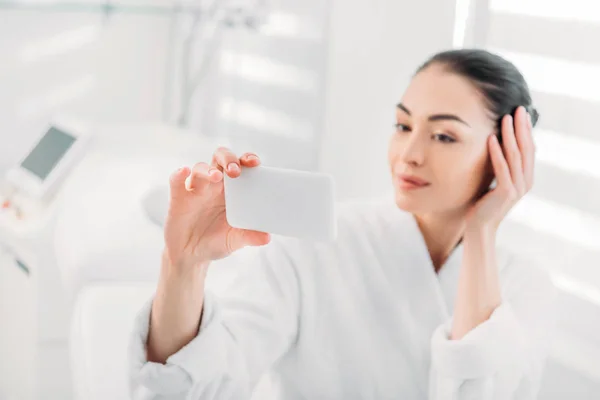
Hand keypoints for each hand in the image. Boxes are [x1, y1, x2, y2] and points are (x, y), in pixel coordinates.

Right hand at [163, 147, 270, 269]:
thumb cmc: (216, 241)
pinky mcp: (178, 196)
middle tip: (235, 171)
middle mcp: (214, 184)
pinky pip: (176, 180)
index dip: (248, 159)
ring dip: (208, 170)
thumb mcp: (235, 240)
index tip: (255, 163)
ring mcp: (196, 188)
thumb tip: (268, 237)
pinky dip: (179, 174)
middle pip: (220, 158)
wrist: (190, 255)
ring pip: (200, 167)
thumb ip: (250, 236)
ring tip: (216, 177)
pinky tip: (183, 172)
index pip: (241, 165)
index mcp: (232, 189)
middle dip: (228, 159)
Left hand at [465, 106, 534, 232]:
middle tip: (518, 109)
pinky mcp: (505, 193)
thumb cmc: (483, 202)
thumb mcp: (496, 181)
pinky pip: (502, 168)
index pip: (529, 149)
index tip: (521, 113)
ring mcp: (517, 188)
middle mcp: (525, 182)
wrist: (479, 227)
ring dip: (510, 136)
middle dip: (522, 128)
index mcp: (526, 178)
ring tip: (505, 119)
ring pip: (515, 156)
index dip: (526, 131)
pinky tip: (491, 139)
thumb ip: (502, 166)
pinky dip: (496, 152)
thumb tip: (500, 144)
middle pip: (526, 149)